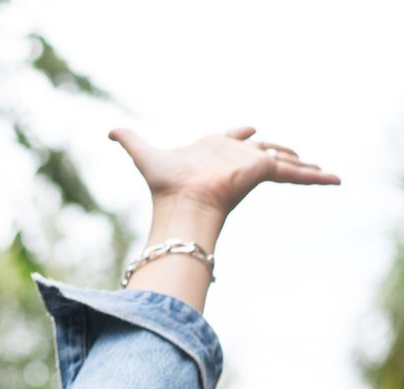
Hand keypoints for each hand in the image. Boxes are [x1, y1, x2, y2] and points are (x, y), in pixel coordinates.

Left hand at [108, 125, 340, 220]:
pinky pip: (294, 173)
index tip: (251, 128)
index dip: (241, 133)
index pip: (233, 138)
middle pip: (264, 150)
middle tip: (294, 152)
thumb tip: (108, 130)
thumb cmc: (164, 185)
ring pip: (285, 161)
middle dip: (278, 150)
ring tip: (321, 170)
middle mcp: (234, 158)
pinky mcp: (263, 173)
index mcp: (214, 150)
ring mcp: (250, 166)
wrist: (180, 206)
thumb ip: (129, 140)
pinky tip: (335, 179)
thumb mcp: (144, 154)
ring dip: (303, 164)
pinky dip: (315, 177)